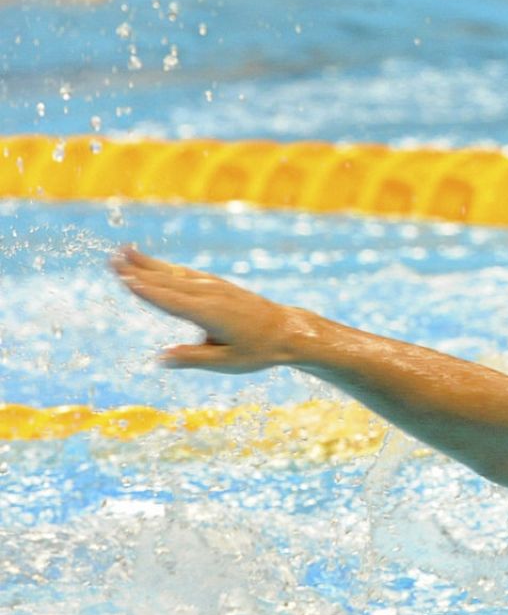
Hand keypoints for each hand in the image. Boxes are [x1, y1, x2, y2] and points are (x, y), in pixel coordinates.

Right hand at [111, 247, 306, 372]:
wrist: (288, 332)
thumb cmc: (258, 351)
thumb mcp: (227, 362)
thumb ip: (192, 358)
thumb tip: (160, 358)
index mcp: (210, 313)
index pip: (171, 301)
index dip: (146, 290)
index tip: (123, 279)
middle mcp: (211, 295)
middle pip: (168, 281)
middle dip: (139, 271)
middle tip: (111, 261)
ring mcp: (215, 286)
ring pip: (176, 273)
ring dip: (149, 263)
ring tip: (124, 251)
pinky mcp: (219, 285)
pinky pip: (187, 273)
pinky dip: (167, 266)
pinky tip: (154, 263)